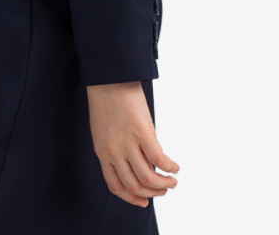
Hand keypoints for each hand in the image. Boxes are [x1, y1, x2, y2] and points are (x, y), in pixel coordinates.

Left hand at [85, 81, 179, 206]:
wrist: (108, 76)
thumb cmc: (105, 96)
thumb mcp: (103, 128)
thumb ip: (114, 145)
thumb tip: (135, 157)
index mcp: (102, 152)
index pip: (116, 186)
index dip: (132, 198)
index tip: (143, 201)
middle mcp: (114, 152)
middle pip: (134, 186)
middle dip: (152, 194)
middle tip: (163, 190)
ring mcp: (127, 144)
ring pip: (148, 179)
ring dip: (163, 184)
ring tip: (172, 181)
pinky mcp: (142, 133)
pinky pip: (159, 160)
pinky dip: (170, 167)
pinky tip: (175, 166)